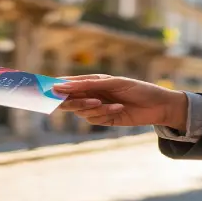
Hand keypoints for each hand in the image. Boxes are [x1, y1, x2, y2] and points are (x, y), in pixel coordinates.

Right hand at [54, 75, 188, 128]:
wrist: (157, 105)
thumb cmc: (136, 88)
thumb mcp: (112, 82)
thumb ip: (87, 84)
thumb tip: (62, 85)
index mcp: (90, 81)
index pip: (66, 84)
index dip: (54, 86)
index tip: (44, 89)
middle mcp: (89, 94)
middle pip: (68, 100)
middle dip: (75, 101)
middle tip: (91, 101)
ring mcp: (95, 108)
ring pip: (81, 111)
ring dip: (95, 108)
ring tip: (113, 104)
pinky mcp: (103, 119)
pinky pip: (94, 119)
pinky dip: (105, 114)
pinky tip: (119, 109)